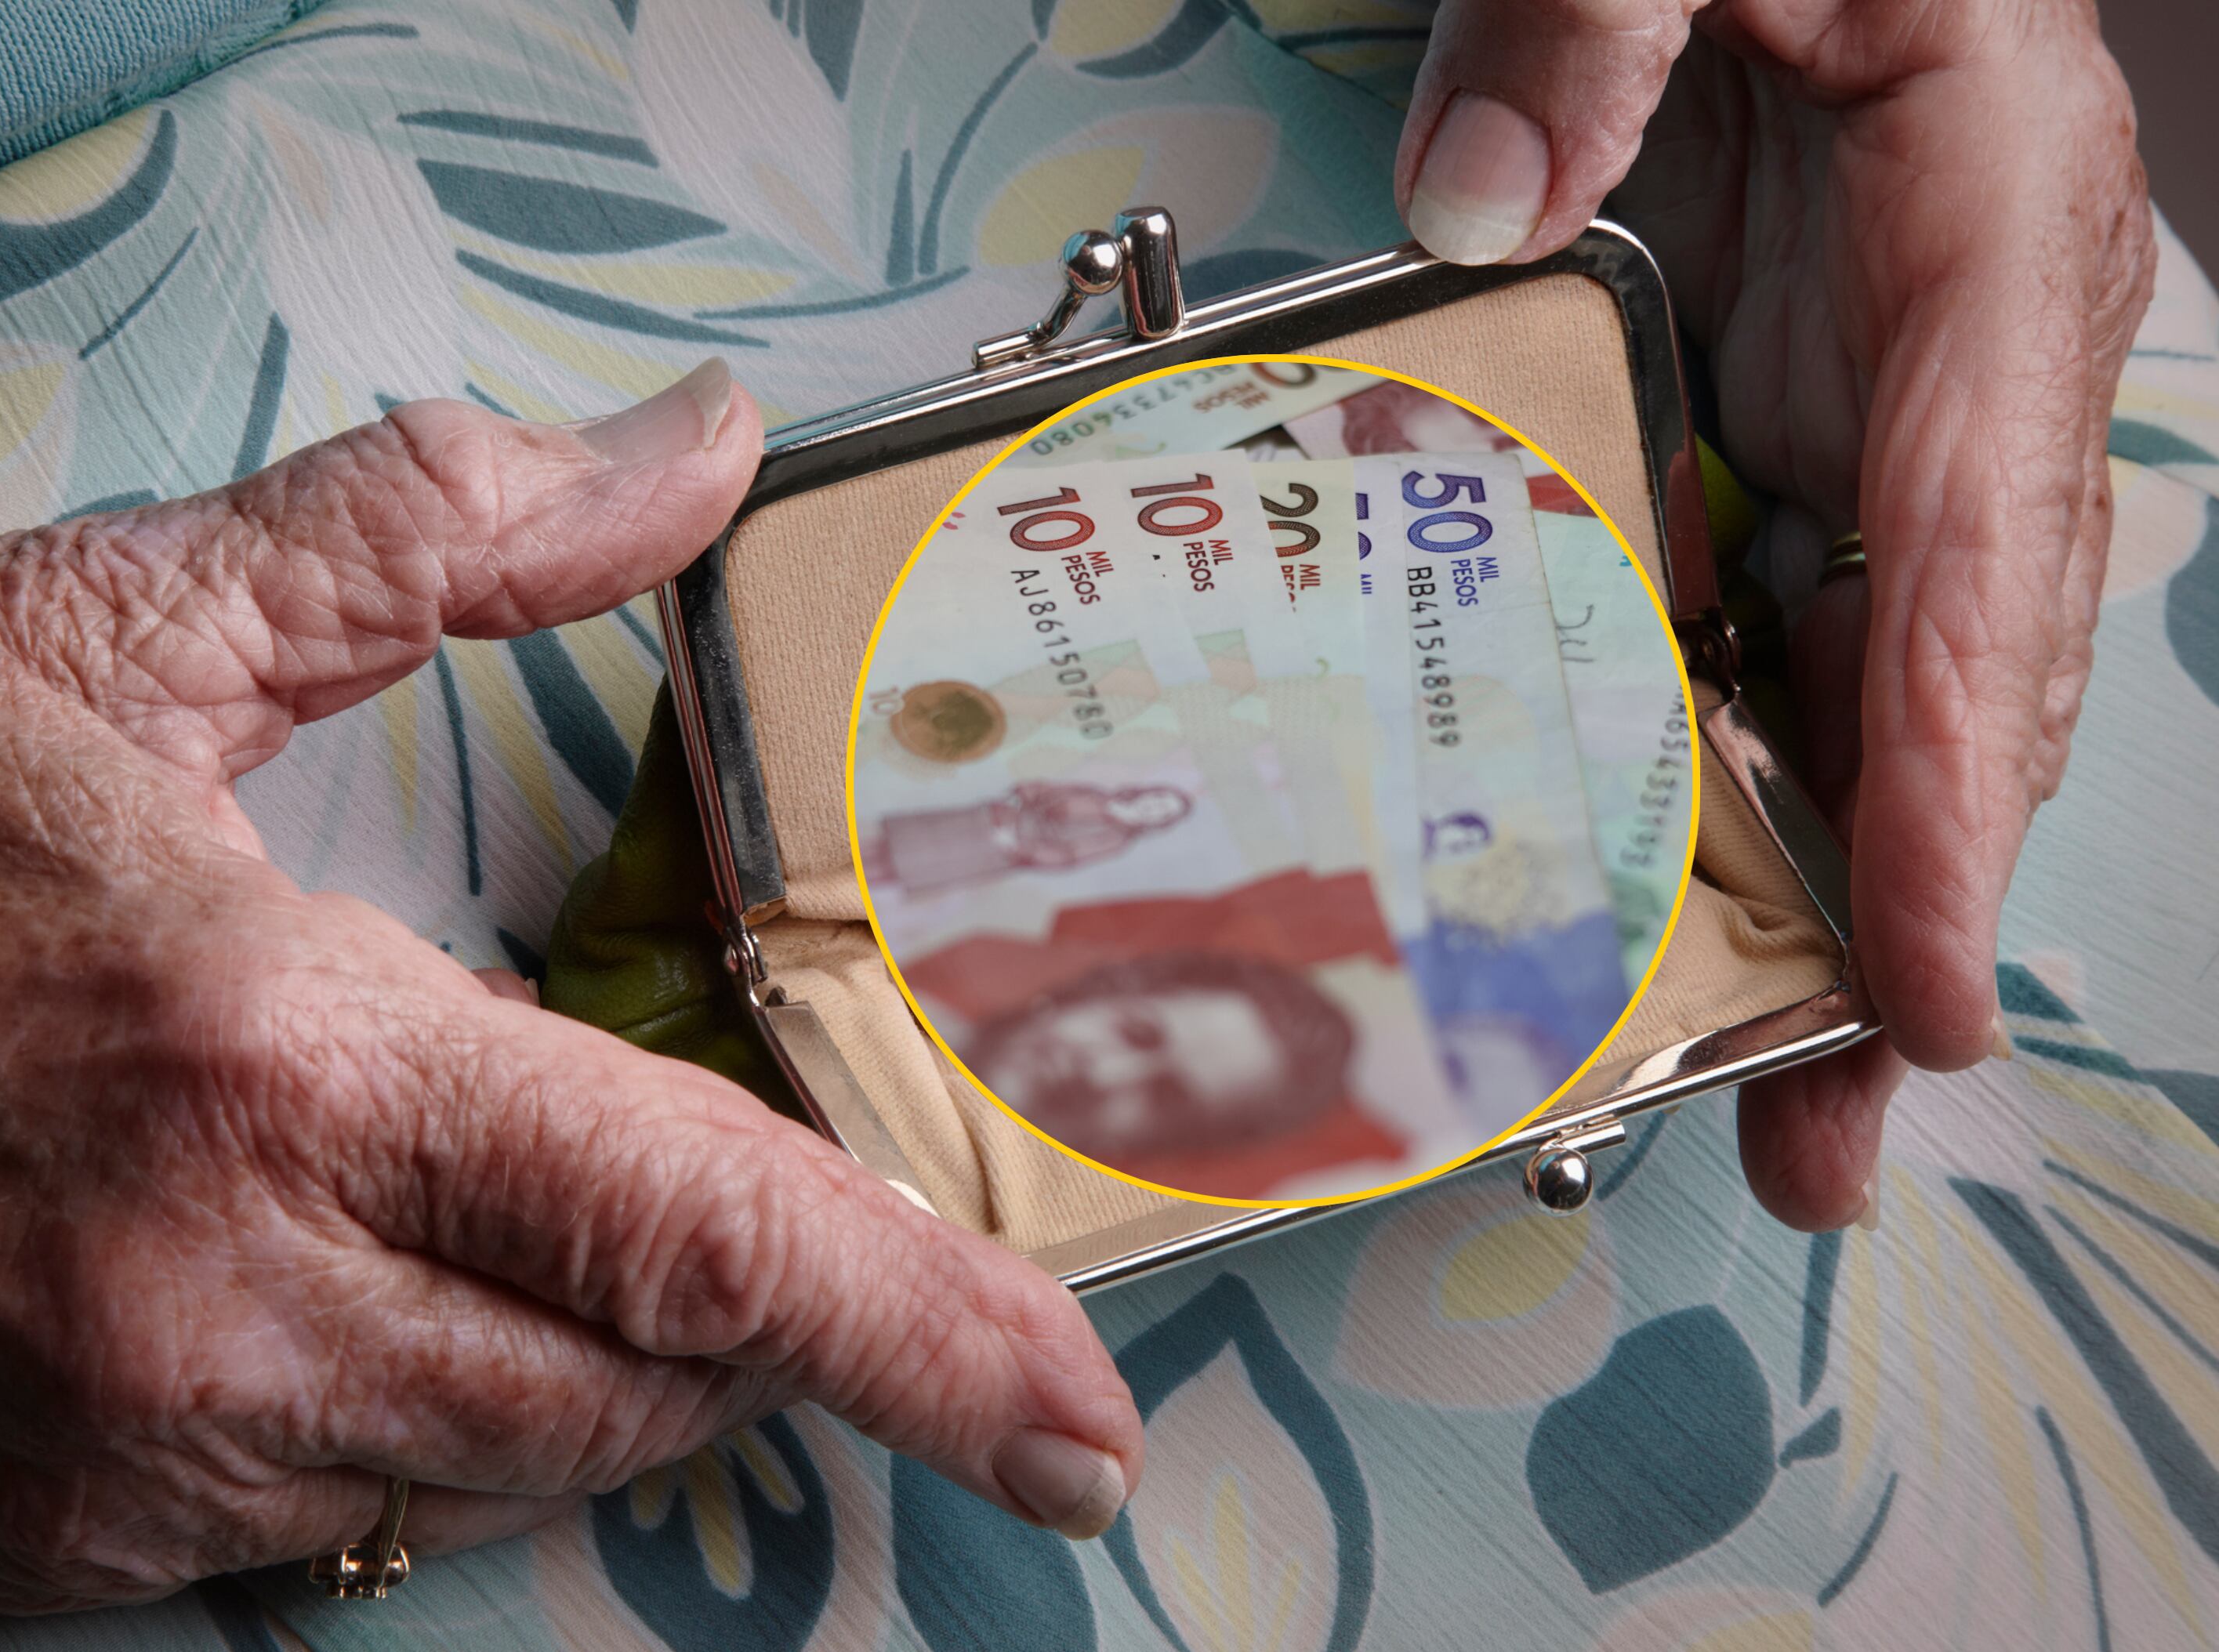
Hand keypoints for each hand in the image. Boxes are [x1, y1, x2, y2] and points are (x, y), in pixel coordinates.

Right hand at [0, 361, 1140, 1611]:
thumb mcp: (114, 623)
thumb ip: (445, 540)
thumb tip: (691, 453)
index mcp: (268, 1062)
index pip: (695, 1233)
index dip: (922, 1334)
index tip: (1075, 1417)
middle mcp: (206, 1301)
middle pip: (629, 1393)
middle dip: (745, 1329)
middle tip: (756, 1218)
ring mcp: (101, 1453)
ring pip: (483, 1475)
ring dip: (578, 1375)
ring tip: (544, 1229)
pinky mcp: (11, 1540)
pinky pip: (308, 1527)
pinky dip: (393, 1422)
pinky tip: (333, 1289)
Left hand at [1394, 0, 2154, 1229]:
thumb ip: (1598, 15)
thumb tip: (1475, 201)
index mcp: (1990, 237)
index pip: (1981, 563)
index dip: (1946, 801)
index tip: (1911, 995)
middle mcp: (1958, 364)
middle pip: (1950, 687)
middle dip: (1896, 925)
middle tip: (1817, 1139)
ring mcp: (1875, 411)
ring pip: (1869, 692)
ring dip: (1821, 897)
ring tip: (1760, 1096)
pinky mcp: (1789, 426)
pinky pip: (1779, 629)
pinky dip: (1734, 774)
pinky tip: (1660, 900)